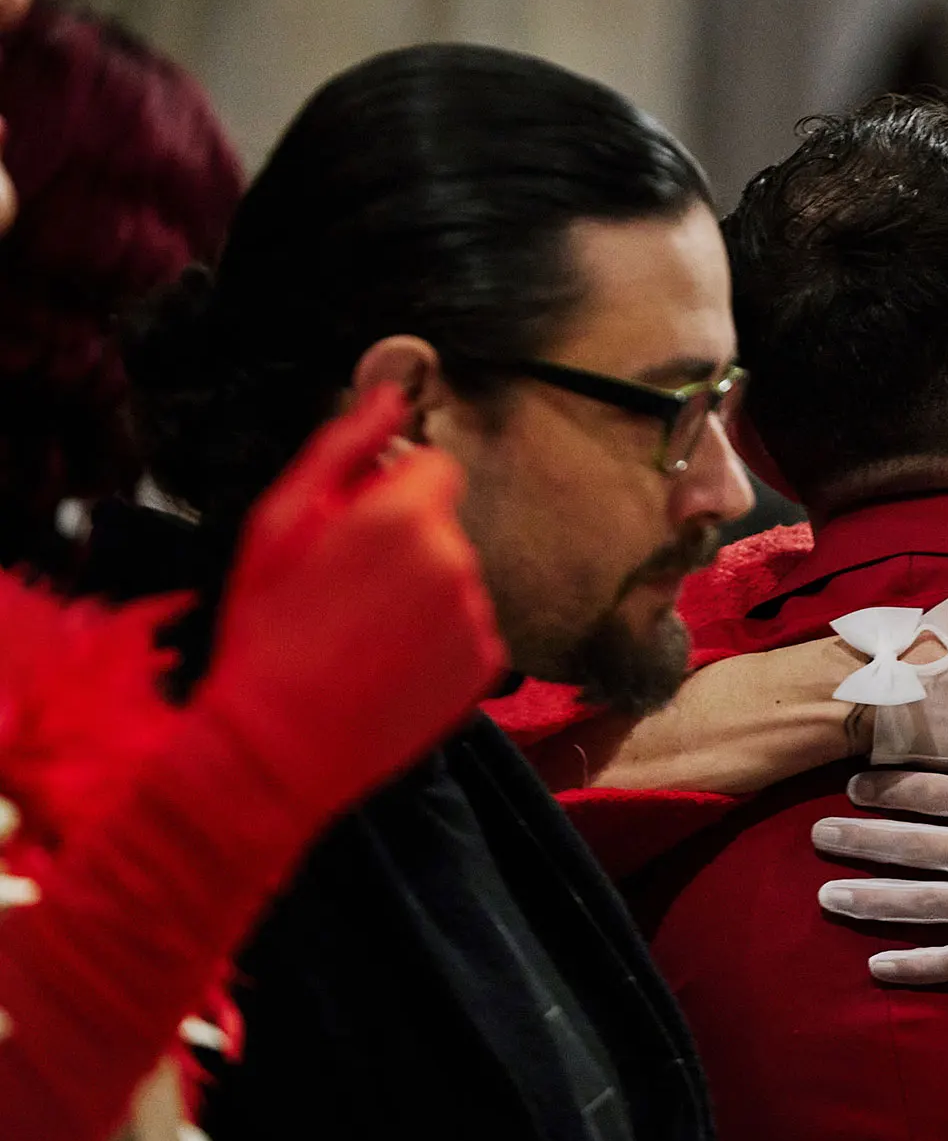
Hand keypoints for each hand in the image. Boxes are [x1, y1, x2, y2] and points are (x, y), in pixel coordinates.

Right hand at [191, 385, 504, 819]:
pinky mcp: (487, 664)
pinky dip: (435, 639)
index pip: (435, 466)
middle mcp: (456, 559)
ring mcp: (477, 615)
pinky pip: (466, 629)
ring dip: (420, 591)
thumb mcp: (278, 524)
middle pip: (443, 524)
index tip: (355, 521)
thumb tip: (388, 391)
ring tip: (359, 633)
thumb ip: (344, 447)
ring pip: (455, 577)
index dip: (392, 489)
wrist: (277, 748)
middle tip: (343, 587)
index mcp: (406, 516)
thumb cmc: (267, 632)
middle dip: (403, 541)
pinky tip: (385, 662)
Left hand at [815, 734, 947, 984]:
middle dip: (859, 839)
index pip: (935, 790)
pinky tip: (878, 965)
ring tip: (826, 897)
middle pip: (911, 844)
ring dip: (869, 898)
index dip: (889, 785)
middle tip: (815, 836)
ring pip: (919, 903)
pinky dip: (914, 965)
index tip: (853, 783)